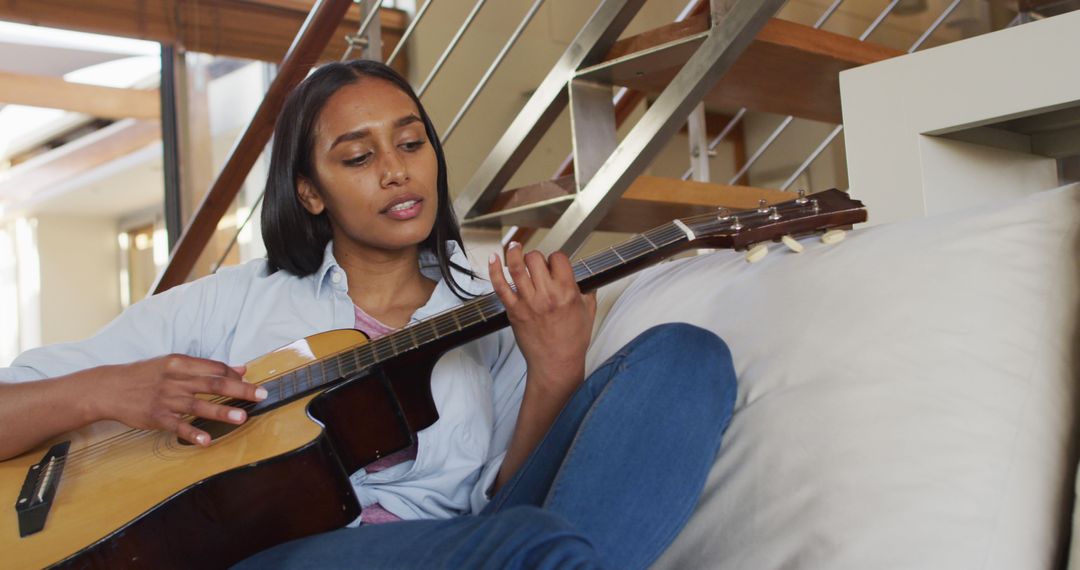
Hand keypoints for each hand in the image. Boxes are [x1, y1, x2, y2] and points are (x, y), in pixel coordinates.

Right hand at [90, 354, 266, 445]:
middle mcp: (175, 379)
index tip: (252, 383)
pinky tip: (206, 440)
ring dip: (221, 411)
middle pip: (212, 383)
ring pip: (198, 405)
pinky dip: (192, 433)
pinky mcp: (156, 416)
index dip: (236, 376)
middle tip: (261, 395)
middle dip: (240, 389)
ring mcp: (165, 399)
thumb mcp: (173, 364)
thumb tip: (240, 369)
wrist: (108, 388)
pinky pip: (177, 426)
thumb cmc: (144, 375)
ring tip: (242, 418)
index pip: (215, 368)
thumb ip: (206, 367)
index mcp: (180, 363)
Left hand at [489, 243, 596, 393]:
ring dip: (514, 252)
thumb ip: (588, 292)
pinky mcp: (513, 311)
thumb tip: (587, 279)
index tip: (555, 265)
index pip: (558, 258)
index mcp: (567, 292)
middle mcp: (546, 294)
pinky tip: (493, 258)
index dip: (556, 259)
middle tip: (537, 266)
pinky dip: (494, 270)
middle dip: (537, 257)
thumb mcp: (588, 312)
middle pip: (535, 258)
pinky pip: (500, 286)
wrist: (556, 363)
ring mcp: (528, 302)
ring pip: (516, 267)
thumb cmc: (573, 341)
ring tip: (514, 246)